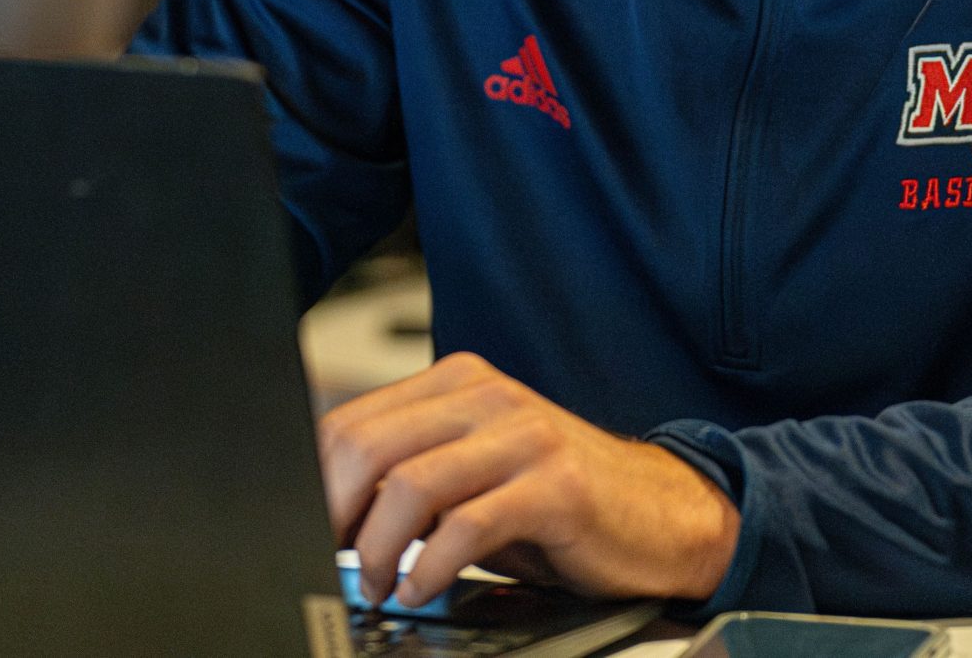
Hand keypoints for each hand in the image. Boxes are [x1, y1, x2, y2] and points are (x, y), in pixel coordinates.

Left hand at [316, 351, 739, 608]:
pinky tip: (424, 587)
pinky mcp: (557, 486)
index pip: (354, 421)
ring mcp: (524, 437)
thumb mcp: (475, 471)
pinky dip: (431, 567)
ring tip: (381, 584)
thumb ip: (412, 472)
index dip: (318, 482)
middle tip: (334, 561)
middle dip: (337, 515)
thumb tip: (331, 508)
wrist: (661, 514)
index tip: (310, 528)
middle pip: (371, 448)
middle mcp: (488, 397)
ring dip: (378, 549)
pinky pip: (468, 525)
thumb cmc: (558, 499)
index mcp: (459, 383)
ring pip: (411, 485)